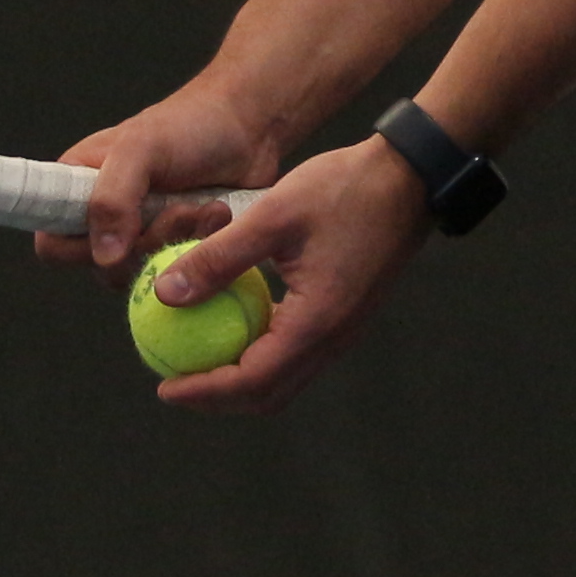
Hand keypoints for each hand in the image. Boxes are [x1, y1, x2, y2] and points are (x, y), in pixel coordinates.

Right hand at [44, 82, 271, 274]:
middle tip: (178, 208)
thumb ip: (111, 198)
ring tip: (203, 208)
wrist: (249, 125)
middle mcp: (105, 217)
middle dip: (145, 242)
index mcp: (78, 187)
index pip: (52, 243)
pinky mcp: (177, 247)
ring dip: (177, 242)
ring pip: (143, 274)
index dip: (79, 248)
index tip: (119, 227)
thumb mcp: (141, 147)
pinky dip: (200, 248)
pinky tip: (218, 215)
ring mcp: (143, 235)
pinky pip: (178, 271)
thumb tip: (104, 257)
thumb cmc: (189, 124)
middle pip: (102, 268)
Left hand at [146, 140, 427, 417]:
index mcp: (316, 322)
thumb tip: (166, 294)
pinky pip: (298, 352)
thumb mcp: (272, 215)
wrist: (411, 177)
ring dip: (241, 379)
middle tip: (175, 381)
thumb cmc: (343, 189)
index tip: (164, 388)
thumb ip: (219, 258)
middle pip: (269, 395)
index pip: (252, 381)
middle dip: (219, 399)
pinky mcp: (346, 315)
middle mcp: (333, 338)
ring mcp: (344, 330)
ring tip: (199, 358)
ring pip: (286, 378)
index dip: (205, 393)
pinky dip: (262, 353)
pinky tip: (235, 323)